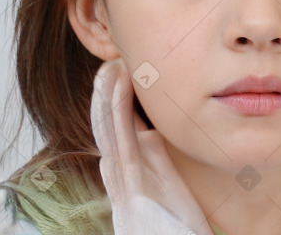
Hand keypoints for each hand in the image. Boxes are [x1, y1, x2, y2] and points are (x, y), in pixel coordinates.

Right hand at [90, 58, 213, 234]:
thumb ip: (157, 158)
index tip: (122, 73)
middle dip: (106, 93)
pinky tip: (119, 87)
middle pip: (107, 124)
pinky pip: (122, 142)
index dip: (116, 99)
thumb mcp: (165, 186)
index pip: (118, 127)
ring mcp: (124, 181)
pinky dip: (117, 111)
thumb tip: (152, 131)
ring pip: (109, 129)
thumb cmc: (175, 226)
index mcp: (131, 171)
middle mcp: (122, 174)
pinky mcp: (132, 188)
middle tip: (111, 63)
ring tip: (110, 67)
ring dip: (106, 95)